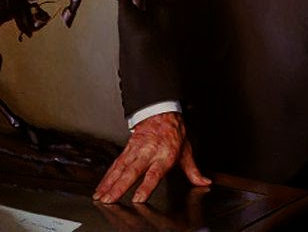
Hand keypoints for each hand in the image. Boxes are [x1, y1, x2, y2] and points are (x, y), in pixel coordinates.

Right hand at [93, 112, 210, 203]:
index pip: (154, 174)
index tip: (138, 198)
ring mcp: (136, 150)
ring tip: (101, 196)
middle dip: (120, 186)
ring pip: (120, 168)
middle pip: (132, 171)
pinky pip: (116, 164)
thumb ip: (193, 170)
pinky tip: (101, 186)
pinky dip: (107, 176)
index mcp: (164, 155)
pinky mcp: (127, 148)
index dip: (146, 186)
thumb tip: (204, 181)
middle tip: (110, 199)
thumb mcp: (187, 150)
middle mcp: (148, 153)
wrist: (162, 110)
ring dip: (109, 182)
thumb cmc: (174, 132)